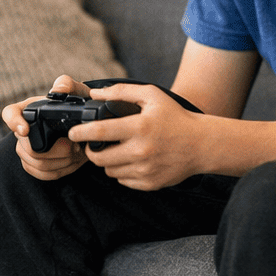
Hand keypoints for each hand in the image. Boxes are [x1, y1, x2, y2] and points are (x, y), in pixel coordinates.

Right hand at [2, 75, 89, 180]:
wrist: (88, 128)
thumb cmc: (79, 107)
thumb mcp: (78, 92)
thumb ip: (68, 84)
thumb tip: (57, 89)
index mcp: (29, 110)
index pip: (10, 114)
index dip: (13, 122)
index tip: (25, 130)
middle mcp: (24, 130)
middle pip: (27, 148)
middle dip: (56, 150)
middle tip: (76, 146)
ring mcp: (27, 149)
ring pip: (36, 163)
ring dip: (62, 161)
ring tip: (78, 153)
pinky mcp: (35, 164)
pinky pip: (42, 174)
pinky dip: (61, 171)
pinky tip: (73, 162)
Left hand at [72, 83, 204, 189]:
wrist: (203, 144)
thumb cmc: (176, 118)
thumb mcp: (153, 97)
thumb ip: (122, 92)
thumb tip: (94, 94)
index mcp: (140, 127)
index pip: (98, 132)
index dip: (79, 133)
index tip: (72, 133)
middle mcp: (141, 150)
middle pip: (98, 157)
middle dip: (92, 151)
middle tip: (96, 144)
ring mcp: (145, 169)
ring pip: (109, 170)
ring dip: (109, 161)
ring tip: (121, 151)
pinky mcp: (149, 183)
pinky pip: (123, 180)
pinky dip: (123, 172)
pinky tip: (134, 161)